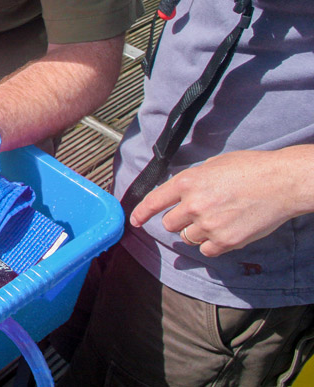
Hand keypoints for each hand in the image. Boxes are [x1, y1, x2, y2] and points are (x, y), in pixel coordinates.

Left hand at [130, 147, 313, 256]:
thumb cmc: (251, 169)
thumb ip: (192, 181)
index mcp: (187, 182)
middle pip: (169, 224)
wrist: (281, 182)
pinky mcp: (226, 241)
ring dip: (196, 232)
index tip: (135, 221)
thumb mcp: (213, 166)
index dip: (141, 213)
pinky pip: (206, 250)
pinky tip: (225, 231)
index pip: (153, 201)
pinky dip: (212, 245)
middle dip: (179, 220)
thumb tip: (181, 192)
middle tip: (197, 214)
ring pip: (187, 238)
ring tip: (217, 219)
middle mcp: (193, 205)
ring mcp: (209, 225)